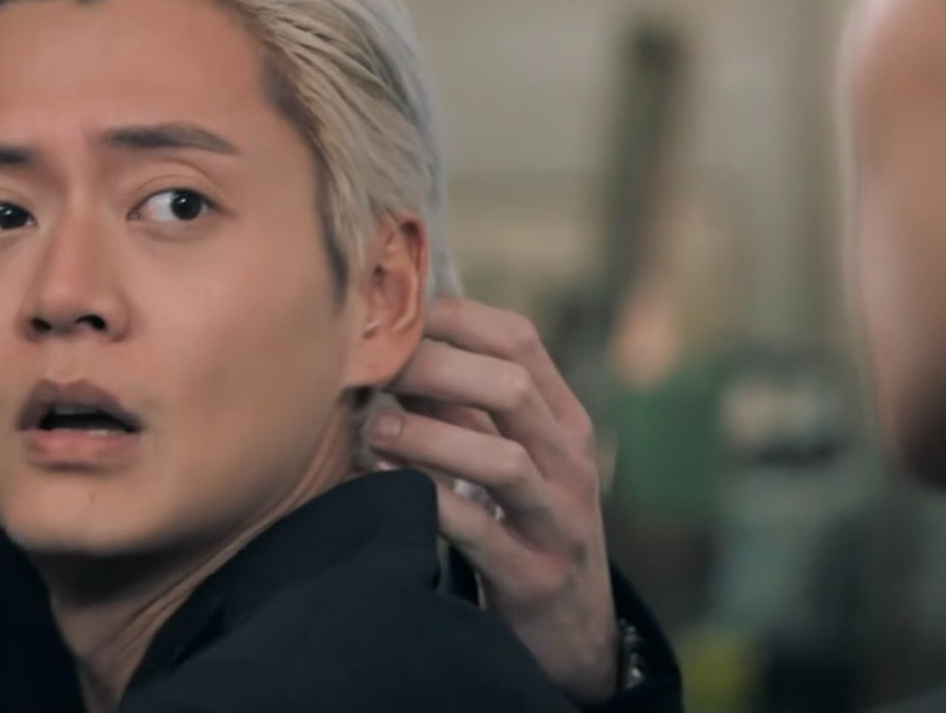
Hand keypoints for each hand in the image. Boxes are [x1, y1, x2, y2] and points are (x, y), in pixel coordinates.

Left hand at [367, 298, 617, 703]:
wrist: (574, 631)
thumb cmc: (523, 524)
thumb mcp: (508, 458)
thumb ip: (461, 408)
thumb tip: (392, 347)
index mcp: (565, 420)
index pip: (520, 340)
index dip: (454, 317)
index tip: (395, 313)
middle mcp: (571, 463)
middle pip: (511, 388)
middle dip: (433, 367)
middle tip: (372, 366)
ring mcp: (557, 521)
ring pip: (501, 460)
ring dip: (427, 438)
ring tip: (373, 430)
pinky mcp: (532, 576)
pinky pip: (476, 531)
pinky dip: (424, 502)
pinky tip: (380, 484)